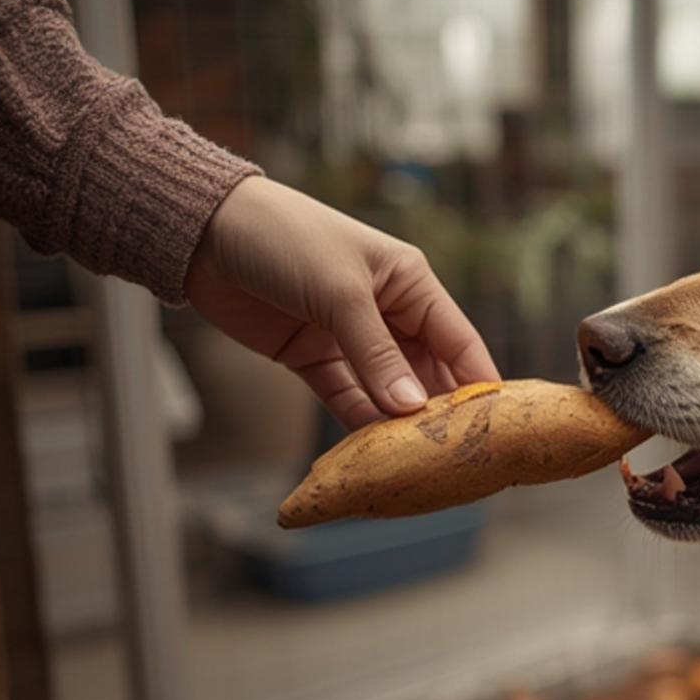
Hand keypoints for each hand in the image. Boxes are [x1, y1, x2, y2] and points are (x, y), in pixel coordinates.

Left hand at [184, 176, 498, 428]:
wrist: (203, 234)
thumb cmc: (284, 239)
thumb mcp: (339, 293)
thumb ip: (376, 353)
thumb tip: (412, 408)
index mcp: (409, 283)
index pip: (458, 340)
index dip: (478, 383)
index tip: (496, 428)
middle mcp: (388, 312)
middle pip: (427, 372)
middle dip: (441, 414)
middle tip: (458, 459)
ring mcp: (349, 338)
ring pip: (387, 391)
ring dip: (399, 425)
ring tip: (419, 465)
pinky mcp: (313, 358)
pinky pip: (347, 397)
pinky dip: (359, 423)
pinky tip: (375, 454)